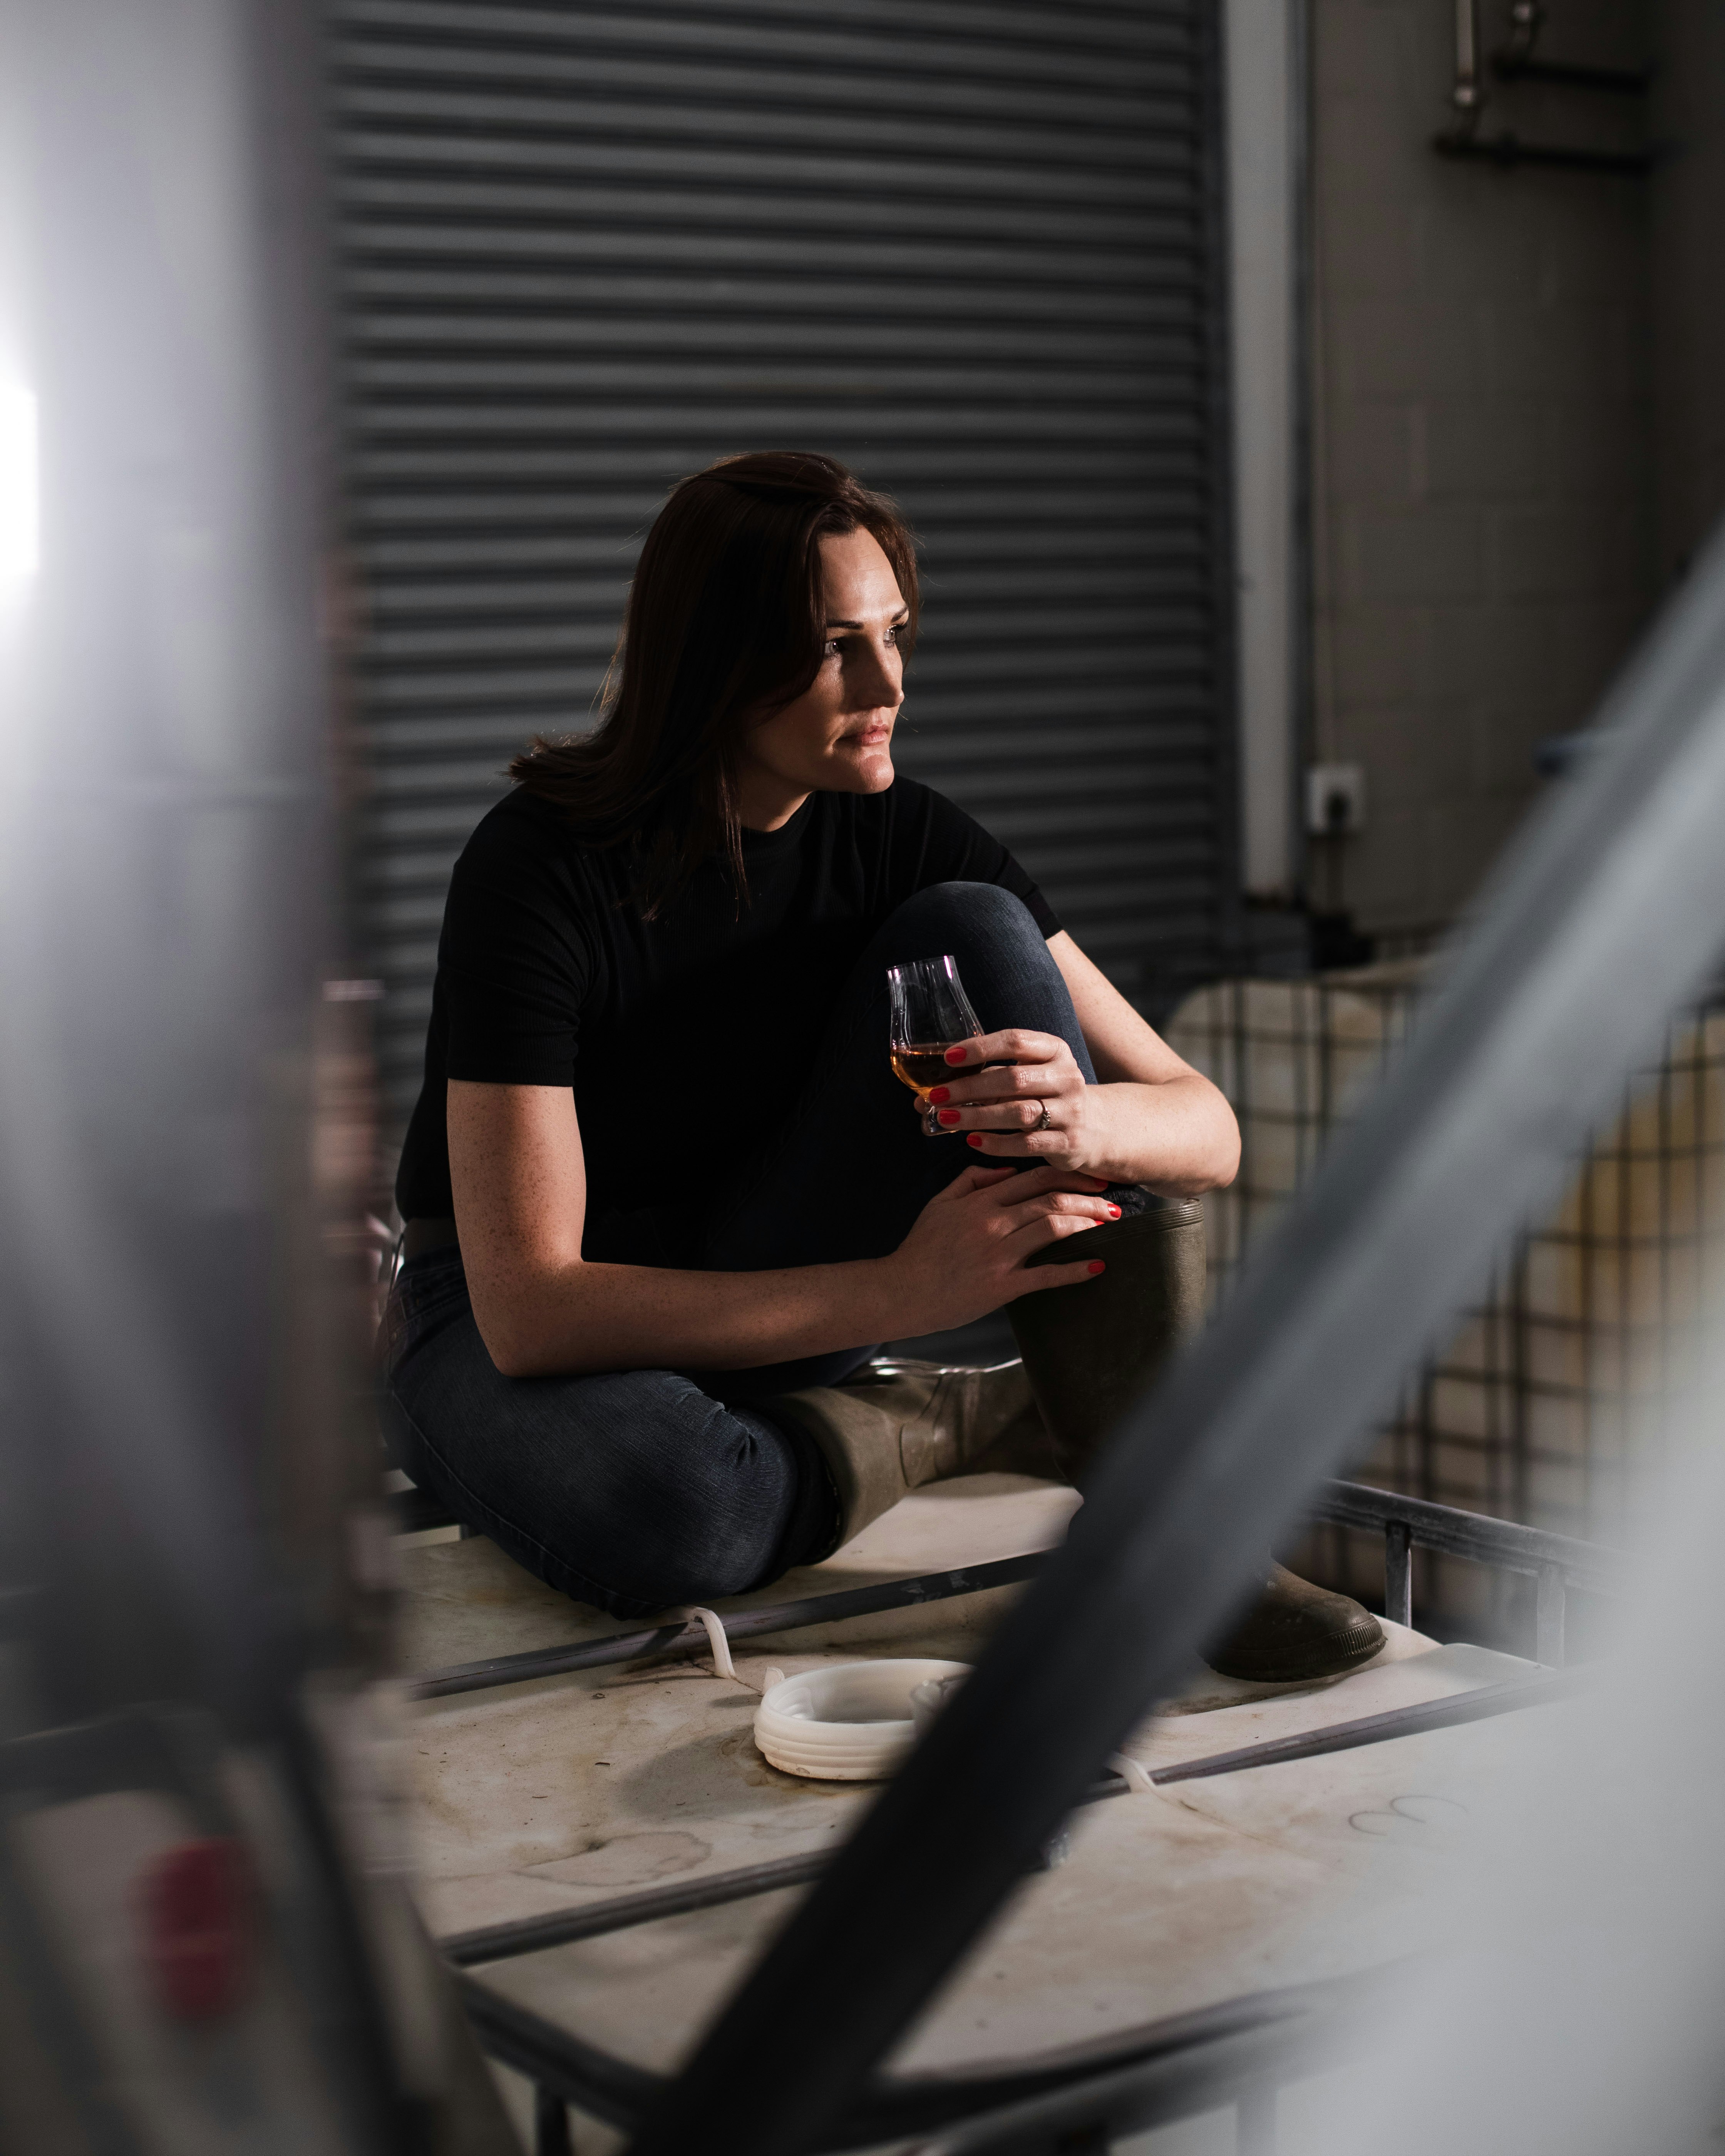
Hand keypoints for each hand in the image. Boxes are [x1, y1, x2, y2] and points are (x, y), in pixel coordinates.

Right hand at [885, 1163, 1118, 1334]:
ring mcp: (998, 1254)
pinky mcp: (1001, 1286)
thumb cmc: (921, 1250)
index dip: (1067, 1174)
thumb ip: (971, 1180)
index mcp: (979, 1201)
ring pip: (1053, 1227)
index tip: (1091, 1176)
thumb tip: (1006, 1169)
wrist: (901, 1291)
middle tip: (1112, 1199)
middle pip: (1050, 1199)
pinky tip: (1097, 1266)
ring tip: (1110, 1222)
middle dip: (1088, 1196)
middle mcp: (992, 1223)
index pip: (1032, 1178)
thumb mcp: (939, 1204)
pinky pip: (1045, 1275)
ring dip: (1087, 1223)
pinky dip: (1074, 1270)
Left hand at [921, 1028, 1103, 1173]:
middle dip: (970, 1088)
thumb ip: (983, 1079)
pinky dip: (996, 1144)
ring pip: (1019, 1112)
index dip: (980, 1048)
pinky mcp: (1068, 1143)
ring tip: (946, 1118)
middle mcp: (1066, 1077)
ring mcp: (1070, 1112)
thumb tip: (925, 1095)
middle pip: (1013, 1079)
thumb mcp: (1026, 1076)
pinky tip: (972, 1141)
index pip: (1016, 1041)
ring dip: (978, 1116)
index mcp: (1055, 1050)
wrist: (1094, 1129)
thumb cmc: (1045, 1095)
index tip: (949, 1057)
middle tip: (937, 1096)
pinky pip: (1027, 1144)